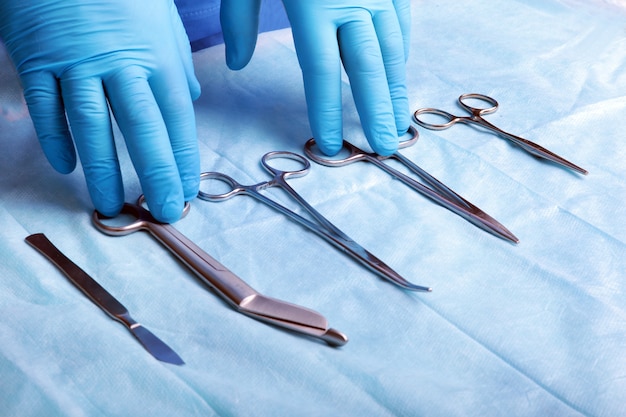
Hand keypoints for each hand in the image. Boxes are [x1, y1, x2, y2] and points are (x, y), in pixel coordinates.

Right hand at [0, 0, 199, 222]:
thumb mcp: (161, 17)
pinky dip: (53, 137)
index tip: (186, 192)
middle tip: (162, 213)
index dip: (181, 158)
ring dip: (101, 169)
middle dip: (154, 174)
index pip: (176, 117)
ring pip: (89, 123)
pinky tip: (65, 167)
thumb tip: (193, 97)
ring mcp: (73, 60)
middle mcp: (118, 61)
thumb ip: (177, 60)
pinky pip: (43, 106)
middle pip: (140, 127)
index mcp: (155, 54)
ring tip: (108, 206)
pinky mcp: (35, 57)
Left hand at [221, 0, 410, 155]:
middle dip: (377, 111)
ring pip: (392, 48)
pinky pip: (402, 20)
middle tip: (386, 148)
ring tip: (398, 123)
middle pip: (367, 68)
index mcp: (313, 4)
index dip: (327, 112)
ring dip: (396, 89)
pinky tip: (397, 73)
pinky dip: (400, 50)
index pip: (321, 71)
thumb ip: (238, 18)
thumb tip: (237, 64)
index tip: (330, 146)